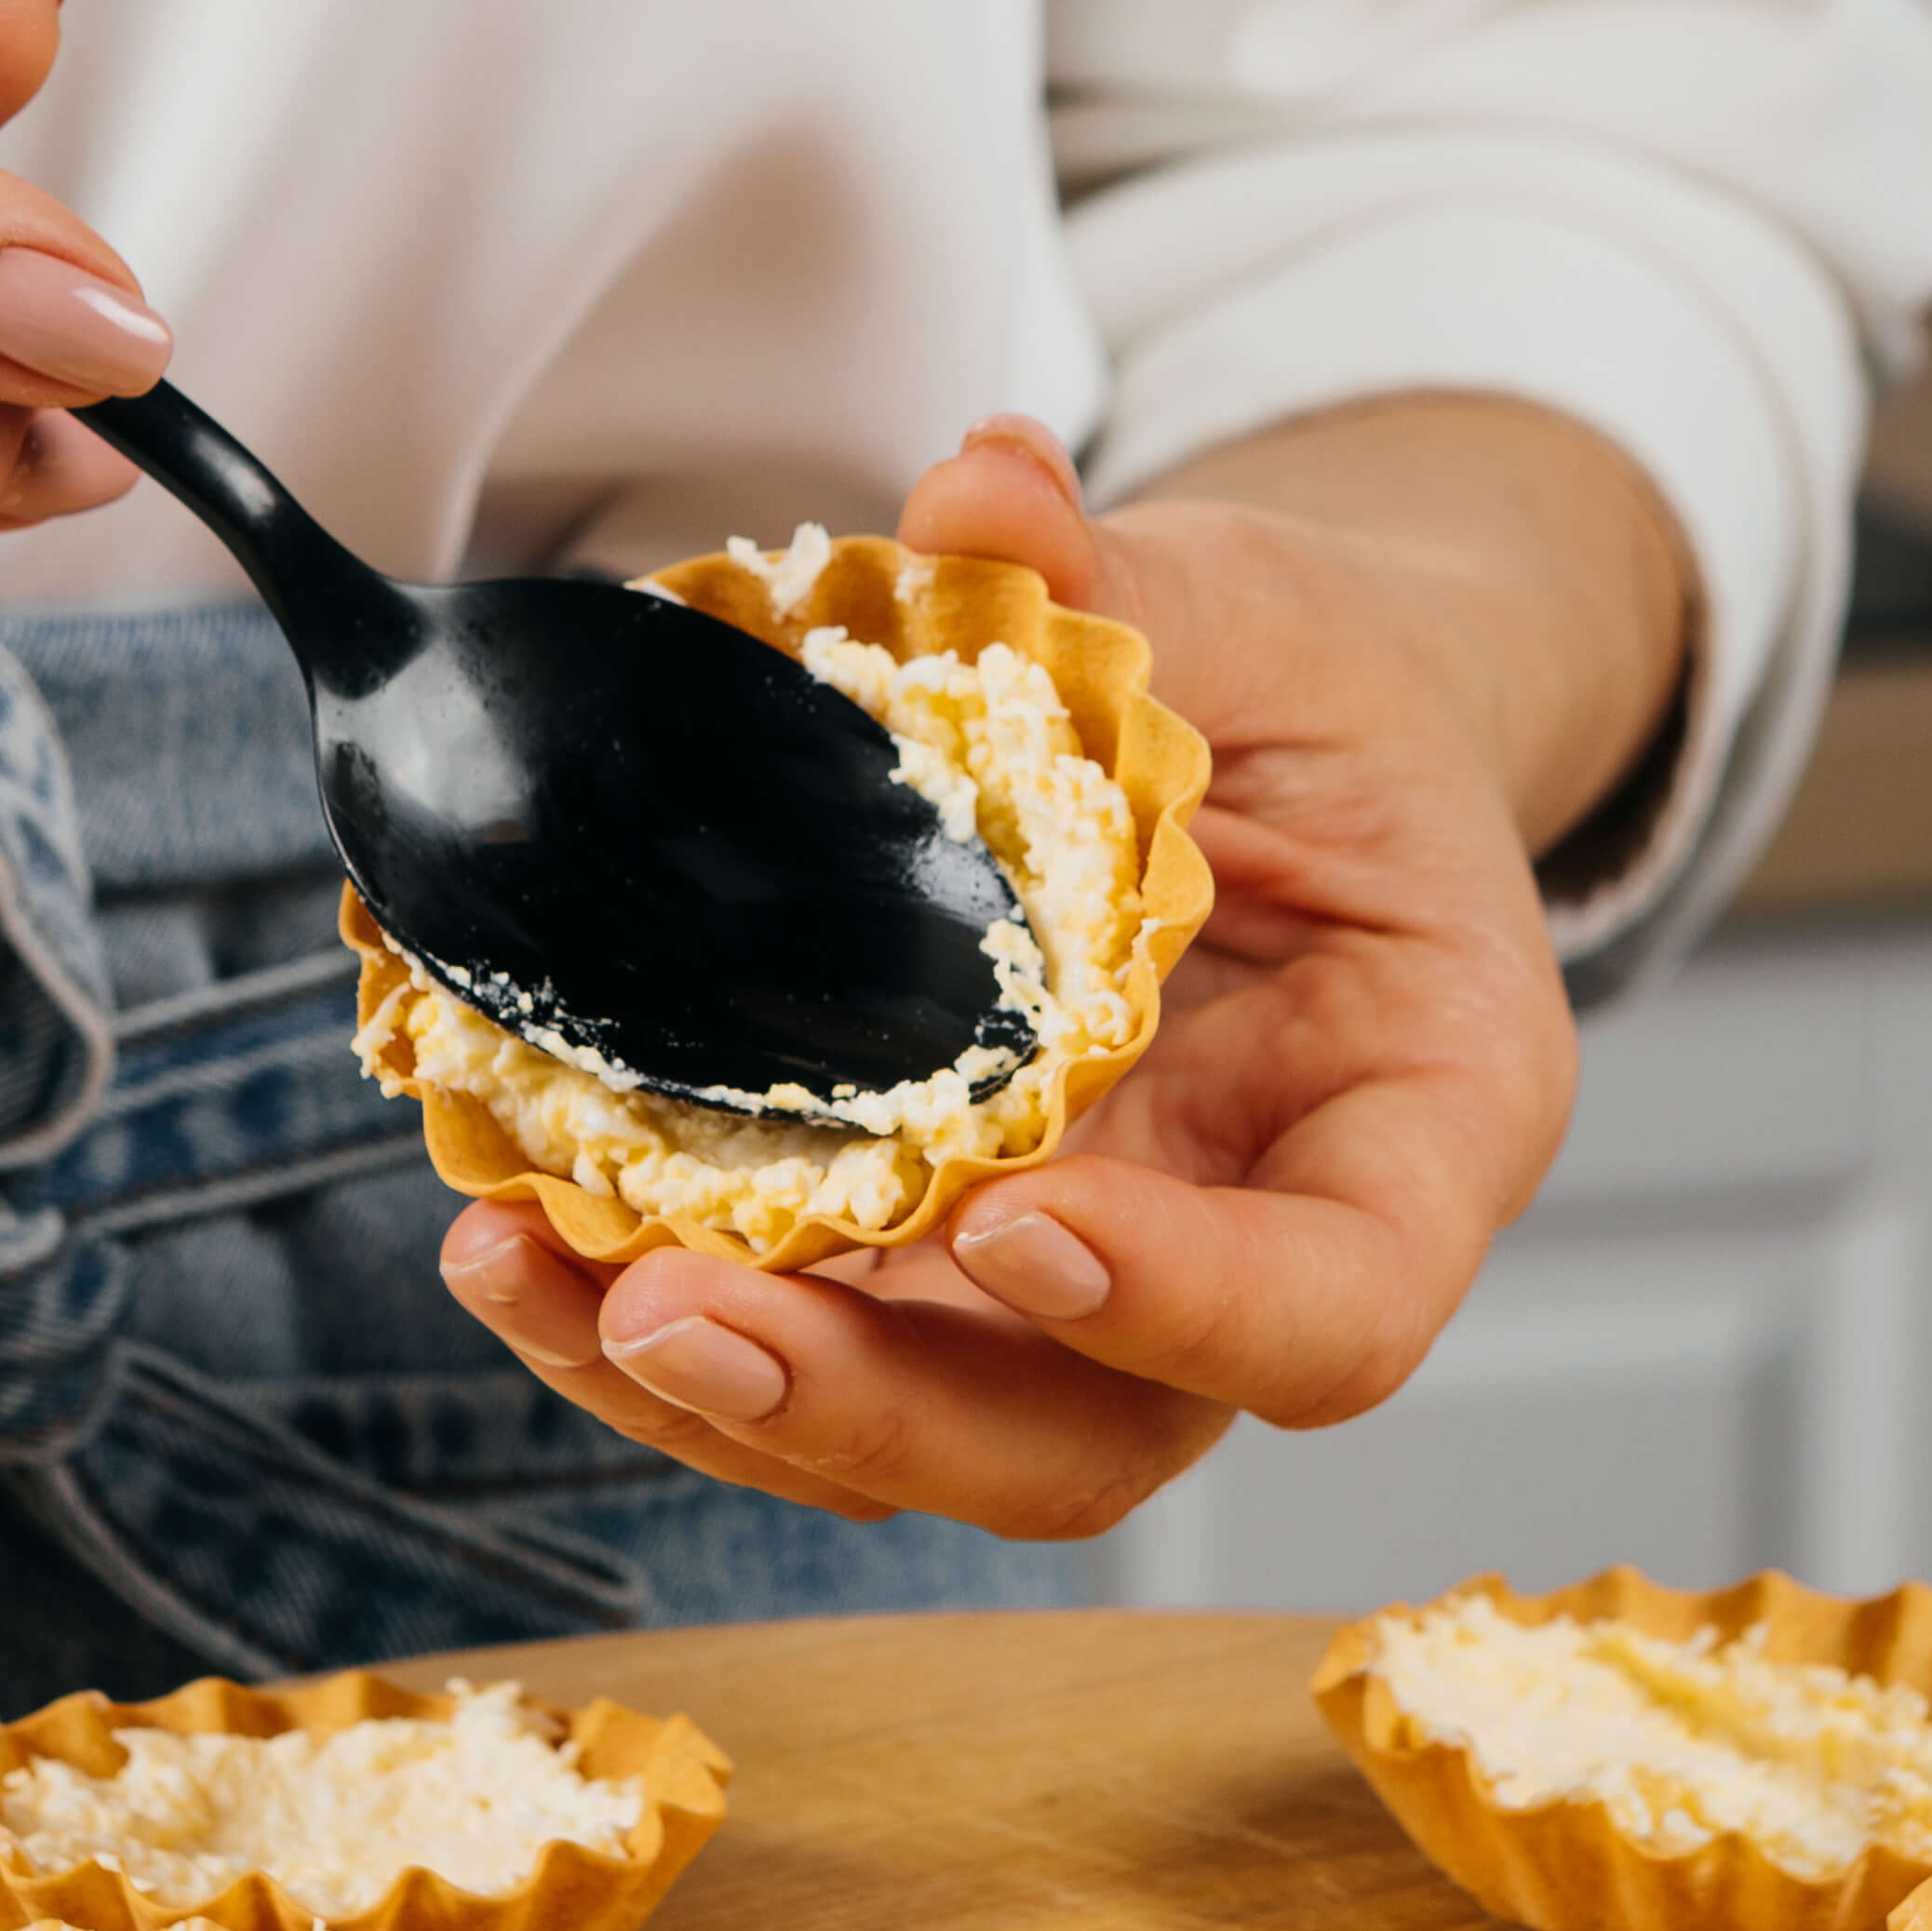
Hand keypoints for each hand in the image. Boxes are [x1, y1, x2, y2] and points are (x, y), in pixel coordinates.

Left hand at [437, 407, 1677, 1543]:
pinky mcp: (936, 1283)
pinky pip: (811, 1350)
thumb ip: (1139, 584)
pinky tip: (519, 1232)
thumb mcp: (1271, 617)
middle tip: (676, 1304)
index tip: (1012, 1222)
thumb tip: (985, 487)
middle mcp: (1252, 1264)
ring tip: (529, 1269)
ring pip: (919, 1439)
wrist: (1274, 750)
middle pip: (1089, 1443)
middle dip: (872, 1402)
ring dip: (712, 1393)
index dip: (1185, 1308)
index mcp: (1412, 1132)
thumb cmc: (1320, 704)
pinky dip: (651, 1318)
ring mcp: (1082, 1307)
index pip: (1337, 1309)